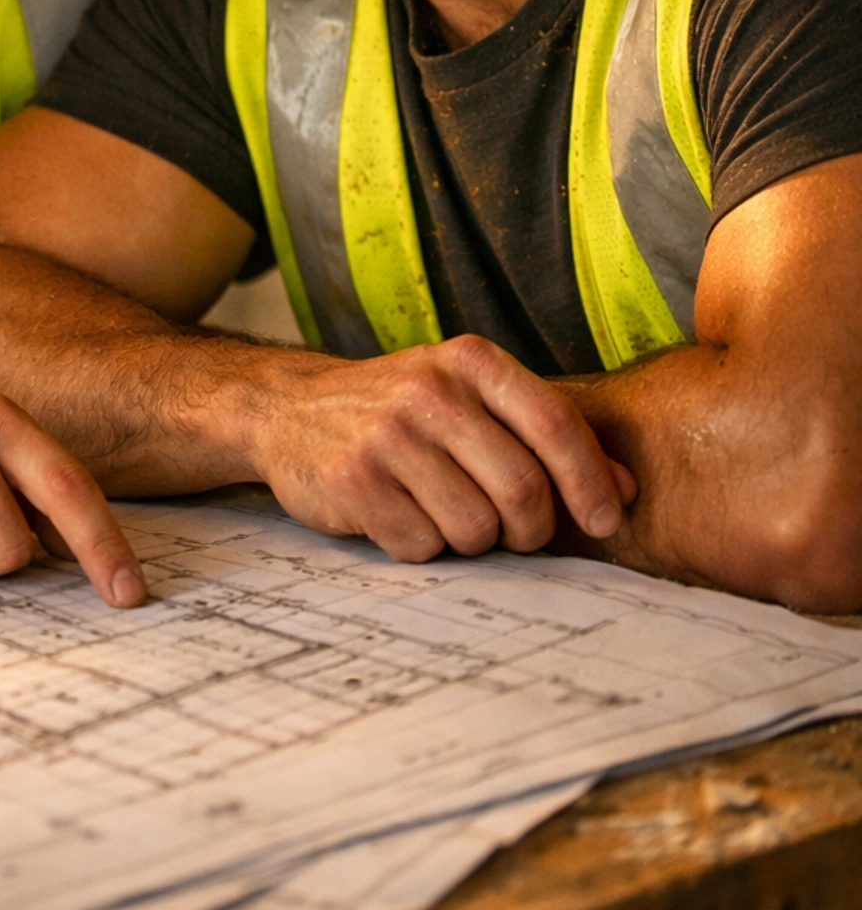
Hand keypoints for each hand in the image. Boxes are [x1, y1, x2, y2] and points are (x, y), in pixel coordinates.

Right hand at [237, 335, 634, 560]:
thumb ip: (543, 434)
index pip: (555, 425)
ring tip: (441, 512)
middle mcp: (430, 391)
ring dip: (469, 540)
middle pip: (523, 490)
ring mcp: (387, 436)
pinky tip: (399, 516)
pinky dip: (420, 547)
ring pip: (475, 528)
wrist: (286, 408)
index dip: (590, 482)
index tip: (604, 521)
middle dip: (529, 529)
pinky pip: (421, 546)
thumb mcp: (470, 399)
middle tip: (514, 534)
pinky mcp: (353, 481)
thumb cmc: (399, 411)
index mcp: (470, 362)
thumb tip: (623, 489)